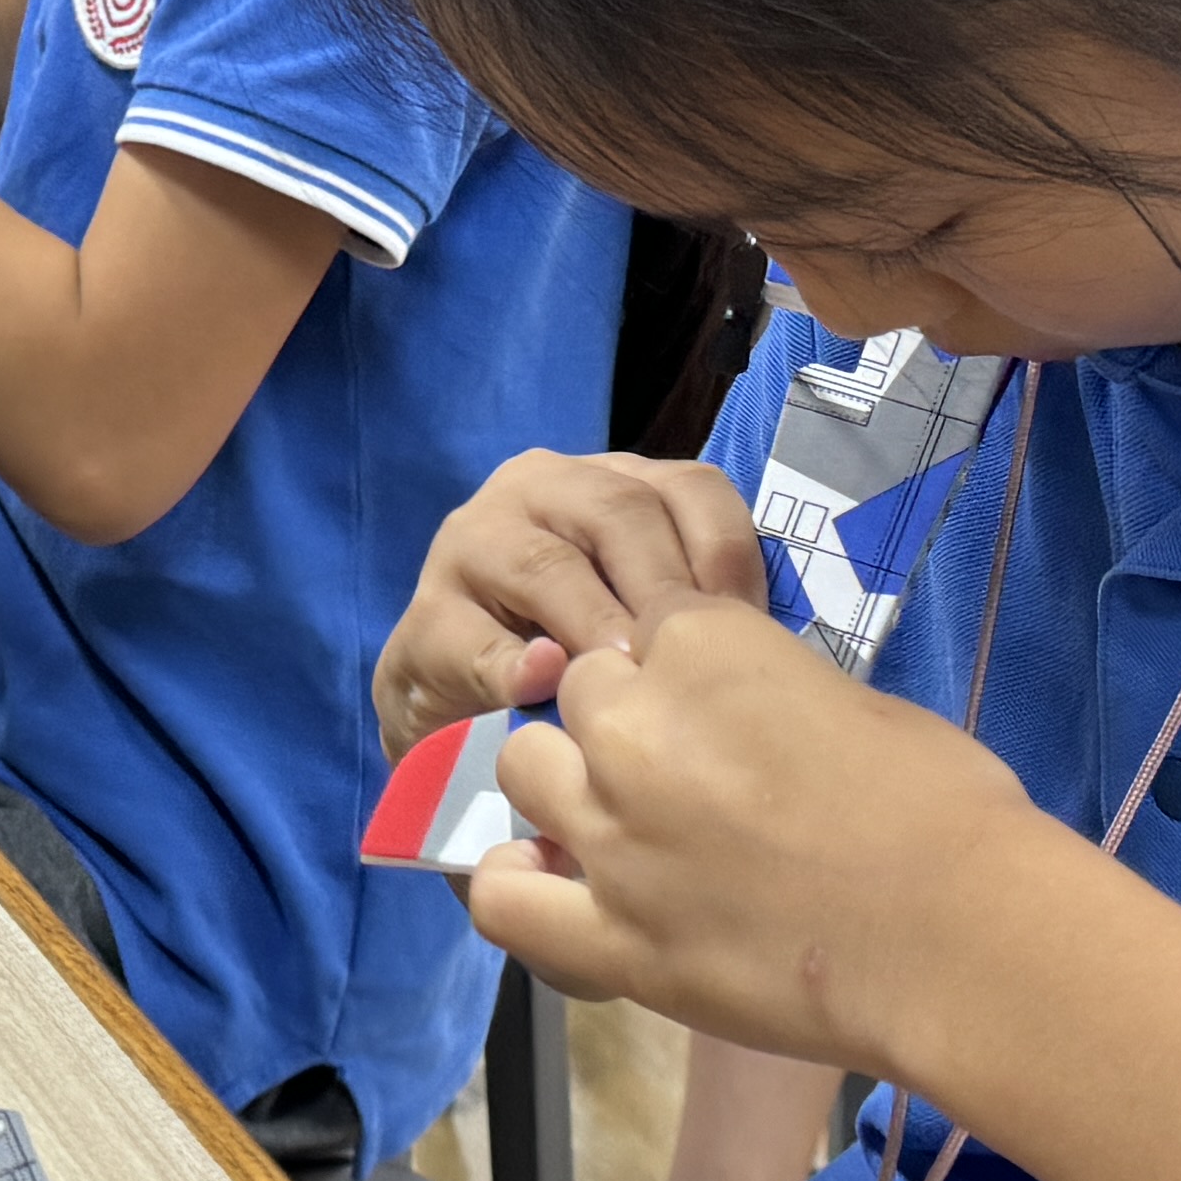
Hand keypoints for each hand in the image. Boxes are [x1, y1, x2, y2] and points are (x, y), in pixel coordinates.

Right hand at [370, 449, 760, 752]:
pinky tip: (544, 688)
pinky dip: (514, 666)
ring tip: (623, 676)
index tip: (749, 626)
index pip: (688, 486)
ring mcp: (471, 545)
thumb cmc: (570, 648)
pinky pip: (475, 640)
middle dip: (661, 589)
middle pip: (619, 514)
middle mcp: (536, 488)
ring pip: (546, 566)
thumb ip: (689, 598)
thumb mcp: (637, 609)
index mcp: (604, 480)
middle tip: (689, 662)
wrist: (455, 700)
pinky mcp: (424, 619)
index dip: (727, 554)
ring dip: (595, 624)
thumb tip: (755, 631)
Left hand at [465, 598, 1060, 1075]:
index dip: (680, 666)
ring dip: (564, 785)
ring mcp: (612, 835)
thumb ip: (771, 692)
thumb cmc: (945, 807)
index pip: (645, 623)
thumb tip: (751, 718)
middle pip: (580, 695)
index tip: (717, 705)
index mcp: (702, 644)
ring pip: (524, 772)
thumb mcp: (856, 703)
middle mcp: (633, 727)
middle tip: (685, 771)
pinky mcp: (611, 938)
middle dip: (622, 721)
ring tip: (619, 819)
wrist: (958, 934)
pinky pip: (504, 900)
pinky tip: (556, 883)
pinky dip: (517, 885)